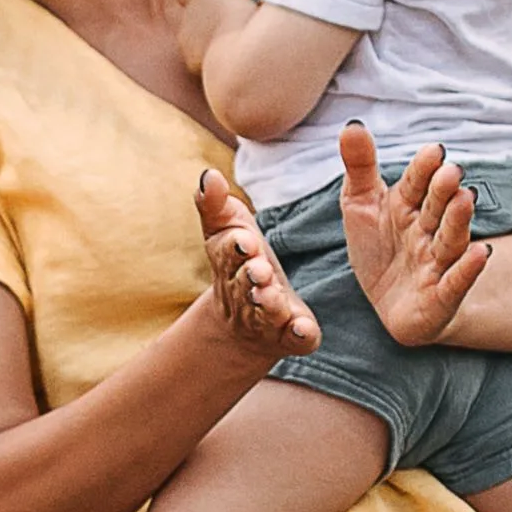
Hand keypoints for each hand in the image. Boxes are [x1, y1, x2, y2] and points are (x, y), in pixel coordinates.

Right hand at [186, 168, 320, 373]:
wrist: (243, 327)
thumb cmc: (239, 264)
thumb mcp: (227, 231)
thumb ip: (216, 205)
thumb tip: (207, 174)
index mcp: (230, 263)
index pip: (227, 253)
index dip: (234, 247)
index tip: (244, 238)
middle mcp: (245, 293)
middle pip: (244, 284)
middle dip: (250, 276)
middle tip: (259, 268)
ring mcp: (267, 318)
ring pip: (266, 312)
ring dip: (269, 304)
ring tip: (273, 295)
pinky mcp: (291, 336)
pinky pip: (295, 337)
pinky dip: (298, 334)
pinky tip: (303, 328)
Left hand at [344, 129, 485, 349]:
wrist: (388, 303)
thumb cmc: (379, 249)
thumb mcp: (361, 205)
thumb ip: (360, 166)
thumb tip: (353, 124)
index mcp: (408, 205)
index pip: (416, 183)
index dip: (423, 169)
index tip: (433, 150)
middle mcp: (428, 230)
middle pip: (437, 207)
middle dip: (443, 190)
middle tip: (451, 171)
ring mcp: (437, 263)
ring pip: (450, 239)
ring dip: (458, 221)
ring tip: (465, 199)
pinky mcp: (441, 296)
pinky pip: (456, 282)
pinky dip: (468, 269)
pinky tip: (481, 253)